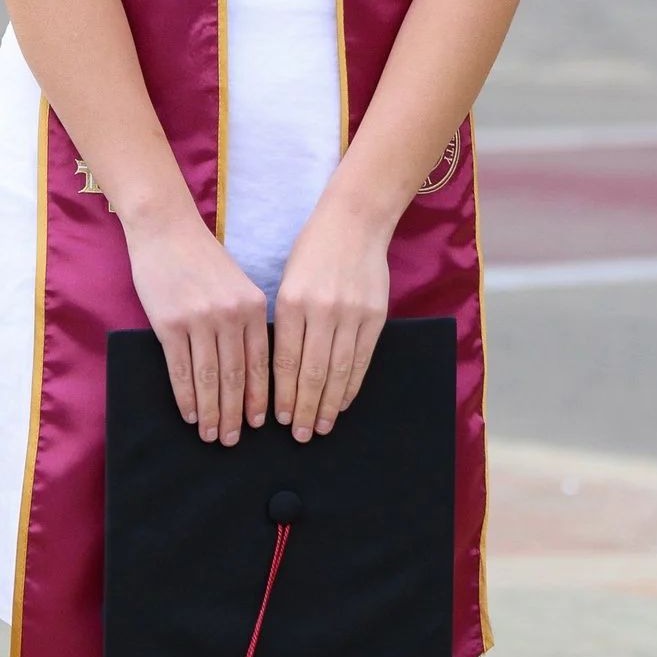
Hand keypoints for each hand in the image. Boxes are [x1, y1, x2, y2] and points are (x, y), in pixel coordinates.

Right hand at [120, 197, 267, 445]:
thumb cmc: (202, 259)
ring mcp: (198, 320)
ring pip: (209, 379)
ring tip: (211, 435)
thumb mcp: (237, 284)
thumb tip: (250, 368)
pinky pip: (181, 370)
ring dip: (211, 413)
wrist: (165, 230)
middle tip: (234, 440)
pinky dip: (186, 397)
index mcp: (252, 306)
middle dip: (235, 414)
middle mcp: (229, 315)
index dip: (260, 397)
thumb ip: (246, 320)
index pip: (261, 362)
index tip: (261, 422)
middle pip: (236, 377)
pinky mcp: (169, 324)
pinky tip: (189, 414)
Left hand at [272, 195, 392, 442]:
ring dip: (330, 404)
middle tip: (301, 434)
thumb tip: (282, 372)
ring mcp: (352, 314)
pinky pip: (362, 359)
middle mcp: (322, 310)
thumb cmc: (312, 251)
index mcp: (292, 302)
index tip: (280, 418)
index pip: (286, 361)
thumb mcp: (287, 281)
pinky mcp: (375, 316)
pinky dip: (352, 385)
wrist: (354, 222)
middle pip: (313, 373)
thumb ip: (286, 323)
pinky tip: (344, 403)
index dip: (284, 394)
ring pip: (339, 371)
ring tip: (322, 427)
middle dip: (306, 408)